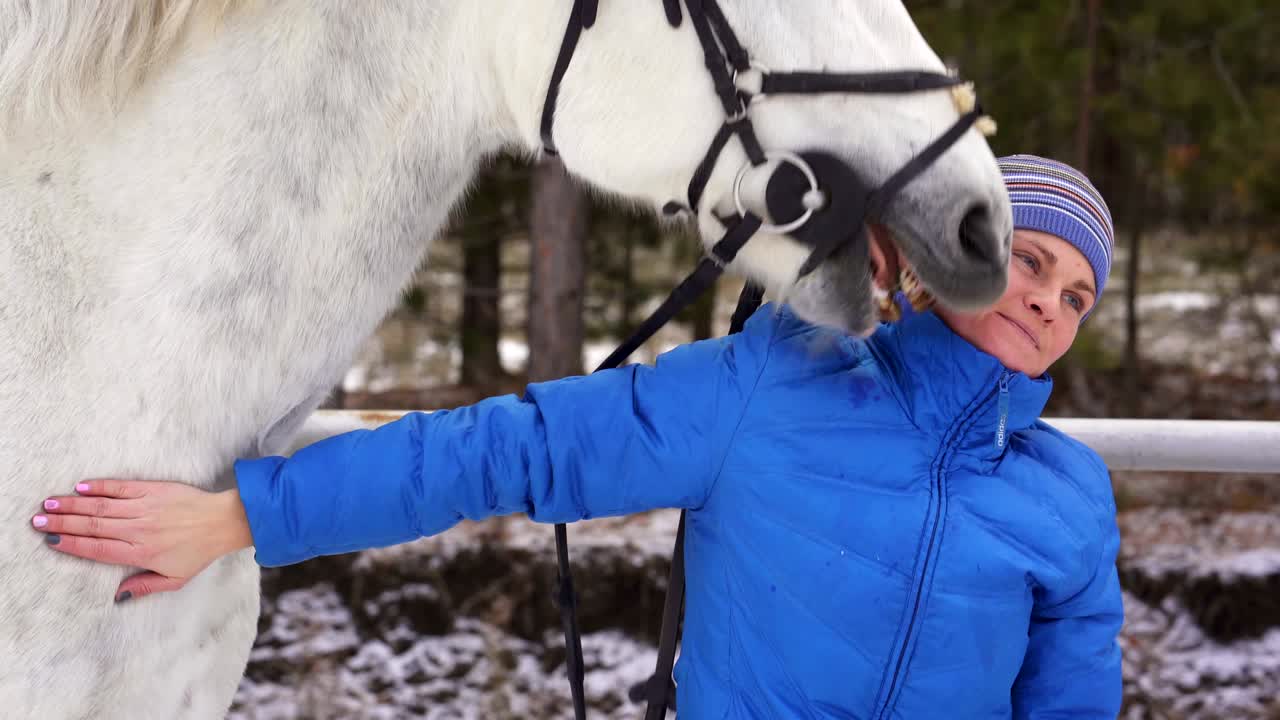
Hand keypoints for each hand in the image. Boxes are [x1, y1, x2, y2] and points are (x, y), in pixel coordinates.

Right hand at [31, 479, 253, 602]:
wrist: (223, 522)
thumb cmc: (199, 552)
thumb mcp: (176, 580)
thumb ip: (145, 586)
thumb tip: (117, 596)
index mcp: (141, 553)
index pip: (98, 549)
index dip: (72, 545)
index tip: (51, 541)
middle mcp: (139, 530)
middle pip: (93, 526)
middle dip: (63, 524)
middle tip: (38, 520)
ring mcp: (146, 508)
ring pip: (102, 506)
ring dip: (73, 505)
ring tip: (50, 504)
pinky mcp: (154, 490)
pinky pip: (122, 487)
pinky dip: (101, 486)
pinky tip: (82, 487)